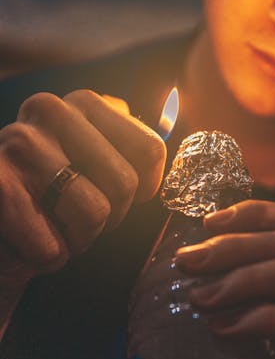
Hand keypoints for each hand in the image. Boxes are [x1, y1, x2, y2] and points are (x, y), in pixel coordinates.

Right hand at [0, 90, 165, 312]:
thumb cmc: (52, 196)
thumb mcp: (93, 158)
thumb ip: (129, 142)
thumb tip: (171, 123)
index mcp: (84, 101)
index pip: (151, 151)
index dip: (142, 189)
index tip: (113, 194)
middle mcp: (50, 109)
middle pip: (126, 184)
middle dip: (107, 218)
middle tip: (73, 214)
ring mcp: (19, 143)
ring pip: (94, 215)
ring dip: (77, 239)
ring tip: (50, 224)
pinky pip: (53, 246)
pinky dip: (46, 257)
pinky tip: (27, 240)